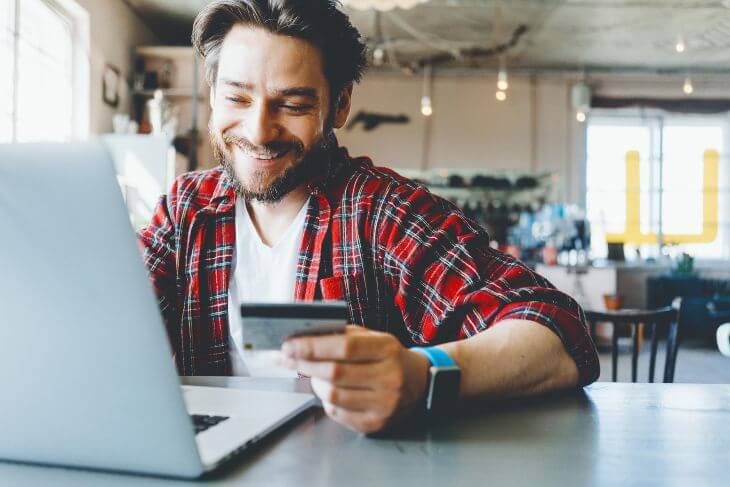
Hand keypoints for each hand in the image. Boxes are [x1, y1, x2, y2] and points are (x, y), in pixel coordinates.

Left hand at [280, 325, 430, 433]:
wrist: (419, 383)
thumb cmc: (389, 357)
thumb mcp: (374, 338)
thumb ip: (344, 336)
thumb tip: (305, 338)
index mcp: (388, 350)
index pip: (345, 347)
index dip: (313, 347)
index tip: (289, 345)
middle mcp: (389, 378)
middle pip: (335, 373)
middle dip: (305, 365)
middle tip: (287, 358)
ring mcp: (384, 404)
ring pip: (333, 396)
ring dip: (314, 383)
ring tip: (313, 374)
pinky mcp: (376, 424)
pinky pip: (338, 414)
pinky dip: (326, 401)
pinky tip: (329, 391)